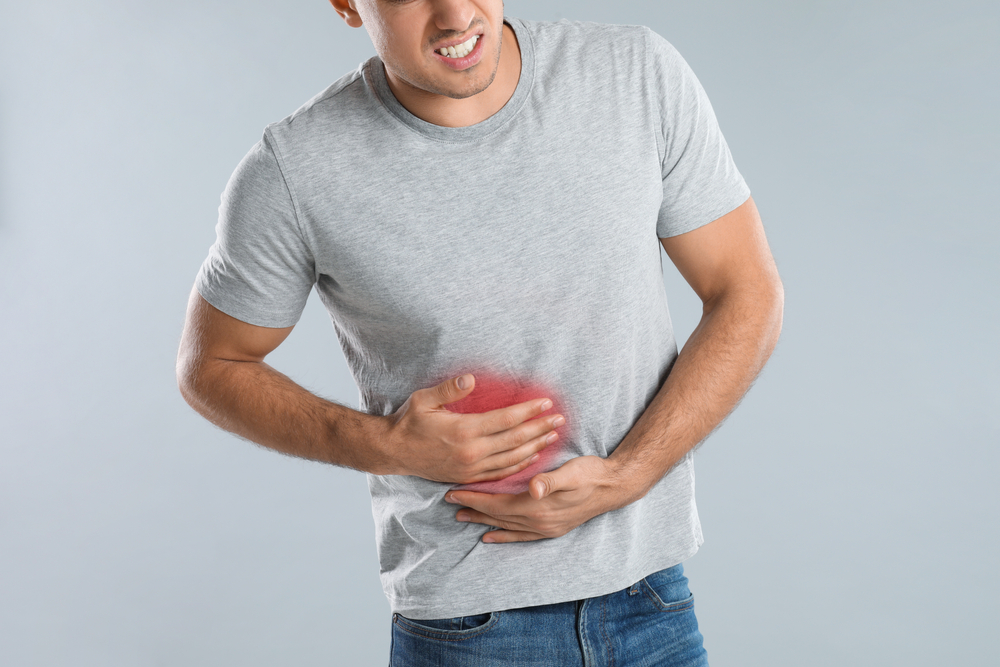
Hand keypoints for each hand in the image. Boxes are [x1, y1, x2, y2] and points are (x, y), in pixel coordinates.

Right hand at [383, 374, 563, 483]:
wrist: (395, 452)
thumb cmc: (409, 422)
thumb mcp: (424, 400)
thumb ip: (448, 389)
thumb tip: (470, 378)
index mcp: (464, 430)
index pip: (506, 419)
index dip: (529, 411)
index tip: (546, 402)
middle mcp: (472, 451)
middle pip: (516, 439)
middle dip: (540, 428)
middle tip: (559, 419)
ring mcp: (472, 467)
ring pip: (513, 458)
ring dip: (536, 447)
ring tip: (552, 436)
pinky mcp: (469, 477)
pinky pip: (502, 473)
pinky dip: (521, 464)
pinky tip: (532, 456)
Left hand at [444, 456, 622, 542]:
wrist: (614, 487)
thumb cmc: (591, 473)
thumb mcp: (571, 472)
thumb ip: (551, 481)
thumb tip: (534, 487)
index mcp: (539, 506)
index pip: (497, 503)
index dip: (475, 497)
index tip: (453, 490)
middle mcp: (538, 521)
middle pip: (496, 516)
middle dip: (472, 507)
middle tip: (448, 501)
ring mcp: (544, 528)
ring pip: (505, 526)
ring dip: (483, 521)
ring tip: (462, 516)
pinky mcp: (551, 529)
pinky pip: (520, 536)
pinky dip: (503, 537)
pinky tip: (490, 537)